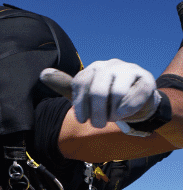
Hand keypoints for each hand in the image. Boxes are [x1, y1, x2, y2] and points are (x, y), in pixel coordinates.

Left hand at [42, 59, 160, 128]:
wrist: (136, 103)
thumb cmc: (106, 100)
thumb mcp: (84, 94)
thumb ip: (65, 86)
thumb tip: (43, 73)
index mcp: (93, 68)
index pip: (80, 83)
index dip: (80, 105)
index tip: (83, 120)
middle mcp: (110, 65)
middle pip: (97, 90)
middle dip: (97, 113)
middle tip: (98, 124)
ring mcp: (129, 69)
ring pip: (117, 93)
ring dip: (113, 112)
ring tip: (113, 117)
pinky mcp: (146, 78)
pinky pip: (135, 96)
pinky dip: (128, 109)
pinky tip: (125, 114)